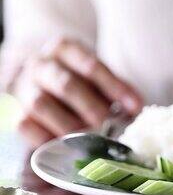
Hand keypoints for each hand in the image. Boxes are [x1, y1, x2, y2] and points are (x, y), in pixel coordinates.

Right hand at [13, 37, 142, 146]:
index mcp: (65, 49)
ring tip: (90, 138)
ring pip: (41, 104)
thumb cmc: (75, 77)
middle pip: (66, 85)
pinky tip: (65, 145)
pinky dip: (46, 137)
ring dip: (69, 124)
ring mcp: (24, 88)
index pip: (90, 65)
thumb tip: (136, 107)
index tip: (134, 106)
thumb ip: (116, 88)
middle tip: (109, 124)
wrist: (35, 75)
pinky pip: (25, 125)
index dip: (114, 87)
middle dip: (91, 107)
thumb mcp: (95, 73)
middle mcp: (41, 65)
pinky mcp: (14, 112)